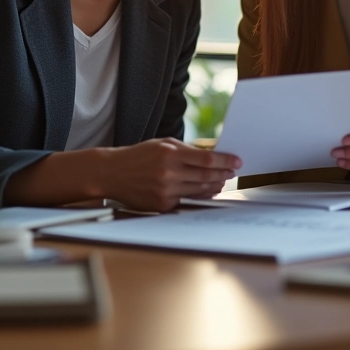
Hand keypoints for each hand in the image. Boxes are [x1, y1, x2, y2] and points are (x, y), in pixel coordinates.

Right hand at [100, 138, 240, 211]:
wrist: (112, 173)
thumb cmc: (140, 155)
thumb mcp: (163, 144)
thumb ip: (187, 150)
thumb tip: (212, 155)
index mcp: (170, 154)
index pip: (206, 159)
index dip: (224, 161)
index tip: (237, 162)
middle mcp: (168, 173)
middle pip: (206, 175)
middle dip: (223, 174)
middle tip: (232, 172)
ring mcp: (165, 191)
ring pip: (199, 190)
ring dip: (214, 186)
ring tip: (222, 181)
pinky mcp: (161, 205)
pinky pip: (186, 200)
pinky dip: (199, 195)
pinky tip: (207, 190)